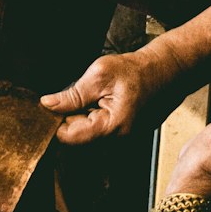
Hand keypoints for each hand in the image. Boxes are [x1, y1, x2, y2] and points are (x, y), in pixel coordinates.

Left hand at [41, 47, 180, 144]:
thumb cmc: (136, 71)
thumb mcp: (99, 75)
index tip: (52, 107)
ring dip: (81, 120)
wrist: (162, 71)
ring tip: (93, 99)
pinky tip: (99, 105)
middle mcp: (117, 140)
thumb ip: (72, 95)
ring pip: (85, 137)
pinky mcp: (121, 137)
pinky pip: (97, 134)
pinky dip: (92, 120)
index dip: (56, 121)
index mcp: (112, 127)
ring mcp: (120, 141)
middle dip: (68, 119)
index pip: (69, 138)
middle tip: (77, 97)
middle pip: (76, 140)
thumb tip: (48, 105)